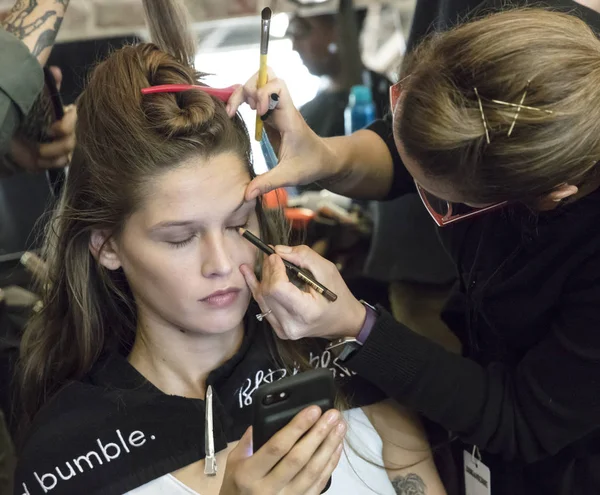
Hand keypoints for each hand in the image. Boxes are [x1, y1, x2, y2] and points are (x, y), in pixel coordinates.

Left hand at [7, 67, 75, 172]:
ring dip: (52, 153)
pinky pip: (61, 163)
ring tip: (37, 152)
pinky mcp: (52, 159)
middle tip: (41, 144)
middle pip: (73, 139)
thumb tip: (56, 70)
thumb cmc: (17, 113)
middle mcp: (62, 130)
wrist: (2, 133)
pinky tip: (38, 160)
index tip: (54, 128)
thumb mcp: (30, 96)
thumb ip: (44, 84)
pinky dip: (50, 163)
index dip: (69, 125)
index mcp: (58, 114)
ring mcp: (58, 145)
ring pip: (68, 152)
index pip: (75, 118)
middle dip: (58, 144)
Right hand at [219, 406, 345, 494]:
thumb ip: (248, 440)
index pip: (277, 447)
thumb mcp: (233, 463)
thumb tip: (265, 417)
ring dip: (329, 447)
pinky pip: (318, 484)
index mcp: (249, 474)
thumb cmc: (236, 487)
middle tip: (332, 415)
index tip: (313, 410)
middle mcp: (268, 489)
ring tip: (340, 427)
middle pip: (298, 458)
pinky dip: (330, 465)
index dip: (297, 427)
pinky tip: (337, 448)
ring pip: (312, 471)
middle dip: (318, 434)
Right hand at [227, 69, 342, 200]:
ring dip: (245, 91)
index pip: (279, 87)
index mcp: (290, 117)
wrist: (323, 160)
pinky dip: (243, 99)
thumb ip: (268, 183)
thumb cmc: (310, 165)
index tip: (259, 113)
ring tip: (237, 110)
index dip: (265, 93)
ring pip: (259, 82)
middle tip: (245, 108)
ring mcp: (276, 108)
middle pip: (267, 75)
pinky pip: (255, 96)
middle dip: (251, 86)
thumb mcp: (289, 176)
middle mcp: (283, 107)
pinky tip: (236, 113)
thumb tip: (246, 195)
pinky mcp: (270, 114)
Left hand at [240, 245, 365, 340]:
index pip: (277, 288)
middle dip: (268, 269)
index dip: (274, 269)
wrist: (342, 320)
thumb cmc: (337, 295)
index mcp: (306, 312)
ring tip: (266, 261)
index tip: (277, 255)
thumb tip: (277, 250)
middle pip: (267, 292)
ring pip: (261, 297)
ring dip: (263, 276)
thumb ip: (302, 256)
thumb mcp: (327, 270)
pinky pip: (262, 304)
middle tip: (273, 255)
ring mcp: (283, 329)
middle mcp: (292, 324)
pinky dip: (256, 286)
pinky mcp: (278, 328)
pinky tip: (247, 272)